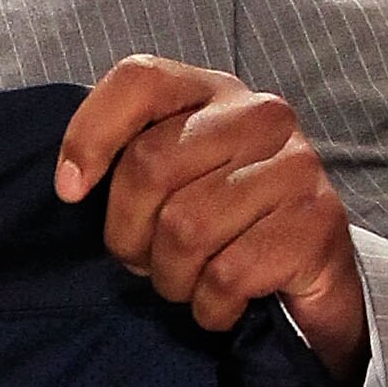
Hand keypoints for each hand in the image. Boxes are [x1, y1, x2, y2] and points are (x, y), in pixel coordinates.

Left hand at [52, 55, 368, 382]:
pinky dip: (210, 306)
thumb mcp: (171, 181)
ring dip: (170, 277)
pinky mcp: (318, 222)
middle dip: (127, 233)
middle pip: (149, 165)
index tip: (69, 191)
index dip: (90, 135)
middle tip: (141, 260)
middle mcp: (261, 115)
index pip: (139, 81)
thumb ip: (125, 161)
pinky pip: (228, 275)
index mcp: (214, 93)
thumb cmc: (223, 225)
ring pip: (186, 228)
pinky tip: (220, 303)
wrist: (313, 278)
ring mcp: (296, 165)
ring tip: (185, 281)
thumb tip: (70, 183)